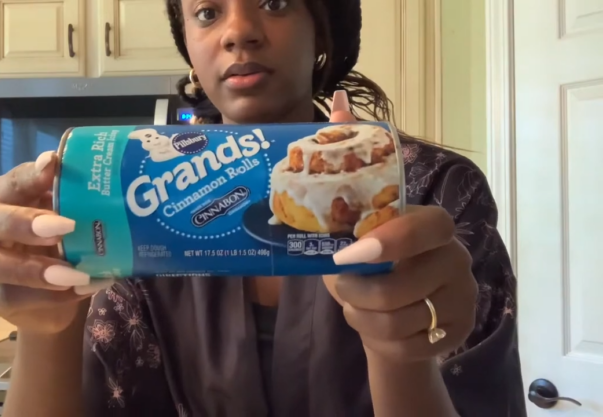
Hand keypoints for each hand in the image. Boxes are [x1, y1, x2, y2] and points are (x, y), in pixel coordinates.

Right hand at [0, 152, 113, 333]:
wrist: (50, 296)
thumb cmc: (55, 244)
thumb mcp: (65, 220)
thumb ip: (75, 205)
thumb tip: (111, 190)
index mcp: (3, 197)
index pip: (12, 181)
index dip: (30, 175)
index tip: (53, 164)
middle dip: (24, 222)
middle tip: (65, 227)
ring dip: (31, 268)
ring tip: (73, 273)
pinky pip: (10, 296)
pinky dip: (48, 296)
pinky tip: (79, 291)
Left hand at [324, 91, 476, 362]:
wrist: (396, 312)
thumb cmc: (374, 257)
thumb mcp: (359, 212)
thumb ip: (354, 158)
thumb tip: (339, 101)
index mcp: (434, 224)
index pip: (423, 228)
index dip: (387, 244)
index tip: (347, 256)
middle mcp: (455, 259)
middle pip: (396, 288)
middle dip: (353, 292)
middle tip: (338, 283)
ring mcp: (459, 300)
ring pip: (392, 322)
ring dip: (358, 315)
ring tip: (355, 301)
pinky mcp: (451, 336)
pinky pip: (399, 347)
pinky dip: (373, 339)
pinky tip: (374, 323)